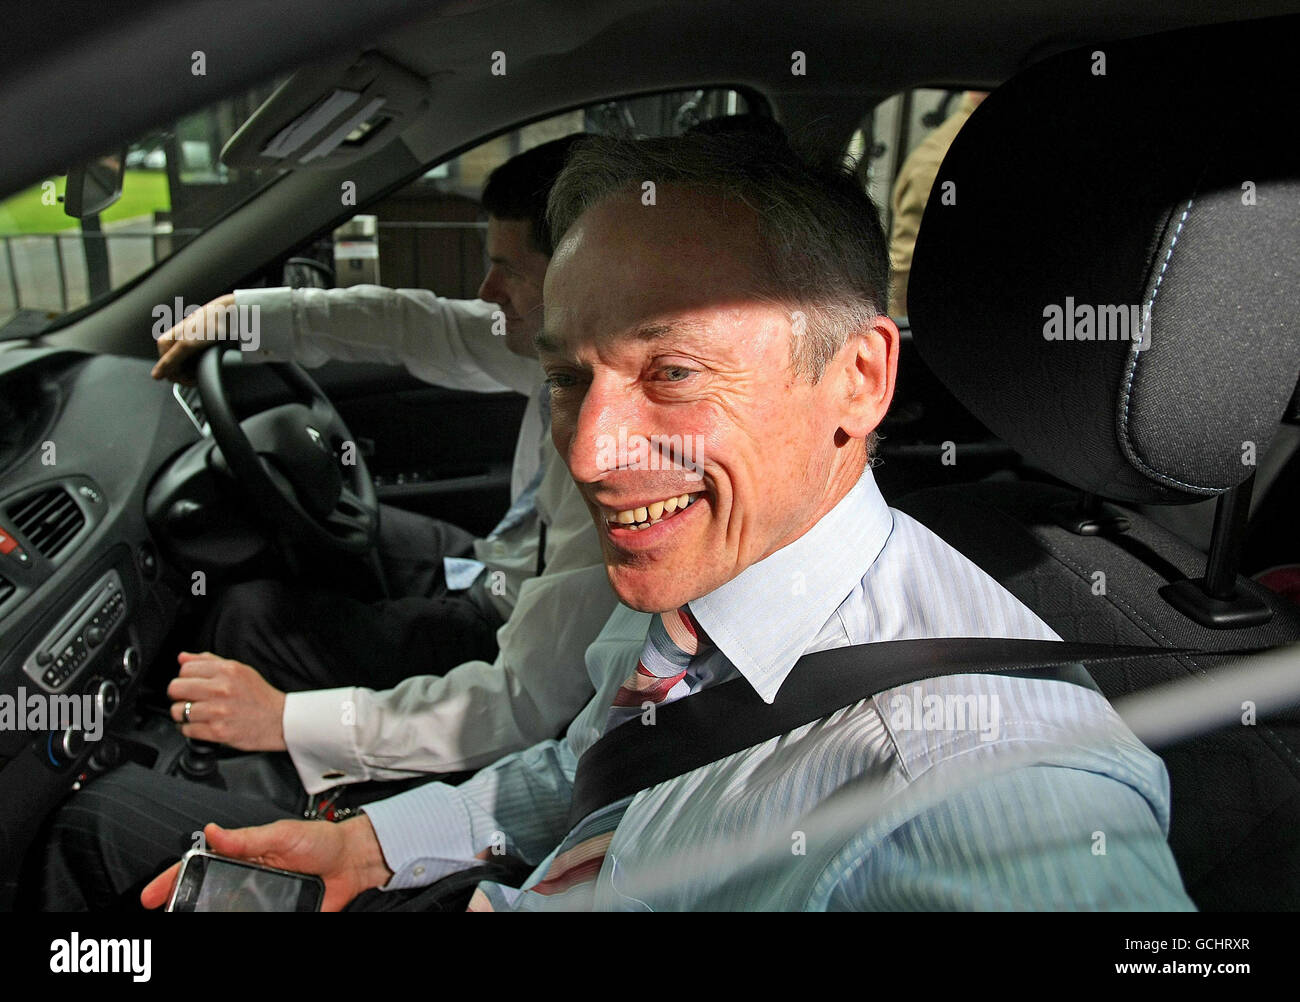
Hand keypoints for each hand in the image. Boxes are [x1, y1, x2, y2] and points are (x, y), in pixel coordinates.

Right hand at [141, 817, 393, 911]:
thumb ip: (247, 838)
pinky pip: (252, 923)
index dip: (174, 879)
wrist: (352, 862)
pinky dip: (237, 924)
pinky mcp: (277, 914)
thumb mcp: (282, 834)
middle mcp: (247, 878)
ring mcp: (259, 899)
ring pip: (224, 912)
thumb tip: (213, 832)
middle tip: (168, 912)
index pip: (202, 865)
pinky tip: (226, 925)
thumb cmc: (321, 841)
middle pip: (206, 895)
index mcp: (245, 854)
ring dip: (207, 915)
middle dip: (183, 904)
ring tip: (191, 919)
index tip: (153, 894)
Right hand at [151, 292, 235, 383]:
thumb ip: (170, 361)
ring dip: (193, 372)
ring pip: (185, 367)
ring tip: (204, 368)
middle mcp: (173, 344)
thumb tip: (155, 375)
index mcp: (165, 343)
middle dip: (186, 375)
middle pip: (175, 370)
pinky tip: (206, 364)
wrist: (226, 316)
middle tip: (199, 374)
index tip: (192, 379)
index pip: (165, 371)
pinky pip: (194, 362)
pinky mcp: (196, 347)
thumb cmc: (206, 325)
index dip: (179, 378)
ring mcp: (184, 346)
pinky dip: (199, 366)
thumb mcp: (186, 345)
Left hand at [169, 651, 287, 751]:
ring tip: (196, 714)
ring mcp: (218, 711)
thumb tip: (183, 658)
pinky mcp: (217, 732)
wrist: (279, 721)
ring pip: (178, 711)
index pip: (185, 669)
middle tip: (189, 699)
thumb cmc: (259, 696)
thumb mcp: (239, 670)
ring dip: (183, 714)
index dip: (185, 678)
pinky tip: (201, 725)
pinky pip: (186, 729)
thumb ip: (209, 662)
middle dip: (179, 695)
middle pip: (175, 689)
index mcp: (227, 670)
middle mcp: (221, 689)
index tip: (191, 685)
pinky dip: (189, 729)